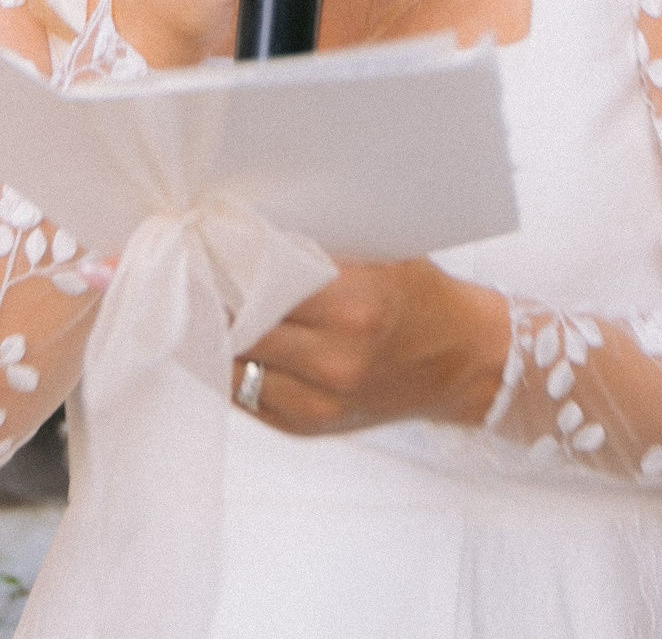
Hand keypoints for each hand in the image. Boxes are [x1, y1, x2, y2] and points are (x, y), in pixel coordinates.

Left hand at [235, 259, 509, 435]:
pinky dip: (232, 369)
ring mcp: (320, 403)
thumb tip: (243, 233)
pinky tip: (229, 344)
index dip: (228, 265)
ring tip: (211, 309)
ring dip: (217, 338)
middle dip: (217, 300)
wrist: (462, 361)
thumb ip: (315, 249)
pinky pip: (244, 398)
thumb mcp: (378, 255)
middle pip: (241, 327)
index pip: (260, 284)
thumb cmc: (420, 295)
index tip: (208, 247)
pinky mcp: (307, 427)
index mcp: (354, 306)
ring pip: (232, 368)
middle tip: (199, 274)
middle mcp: (335, 361)